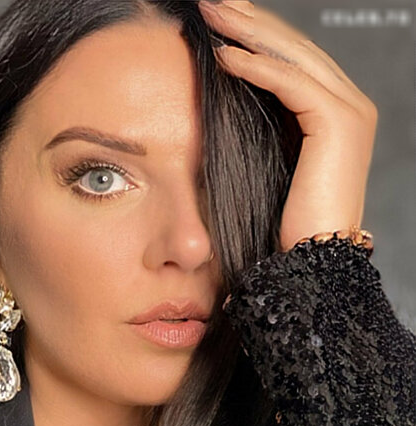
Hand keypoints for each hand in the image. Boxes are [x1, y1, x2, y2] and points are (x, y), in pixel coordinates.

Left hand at [198, 0, 377, 251]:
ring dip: (247, 31)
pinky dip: (255, 67)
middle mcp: (351, 104)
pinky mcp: (338, 123)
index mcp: (337, 113)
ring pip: (292, 55)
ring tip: (210, 12)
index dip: (256, 33)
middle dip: (250, 19)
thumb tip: (223, 101)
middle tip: (210, 0)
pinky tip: (223, 56)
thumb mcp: (268, 166)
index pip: (294, 58)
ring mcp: (349, 111)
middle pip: (294, 47)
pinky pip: (290, 83)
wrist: (309, 263)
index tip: (218, 18)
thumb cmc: (282, 228)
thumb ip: (261, 129)